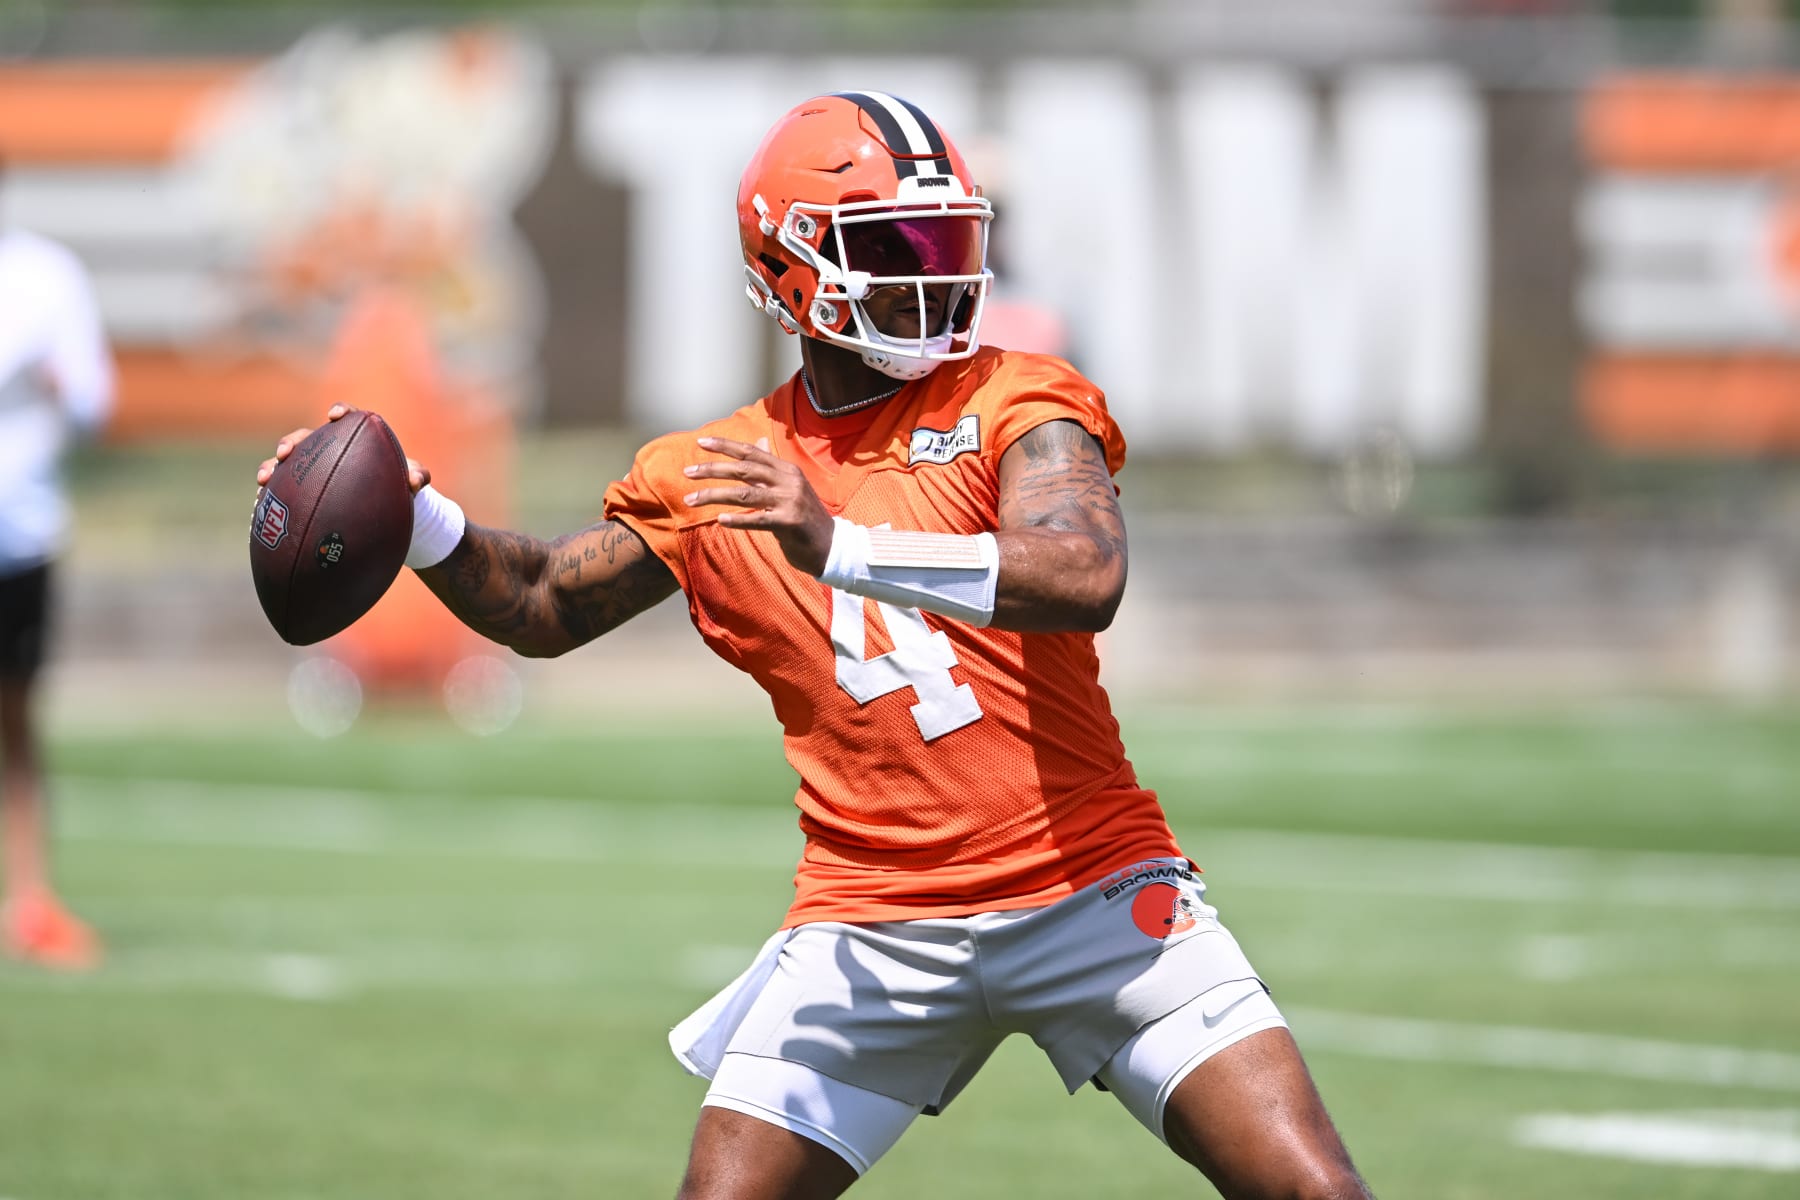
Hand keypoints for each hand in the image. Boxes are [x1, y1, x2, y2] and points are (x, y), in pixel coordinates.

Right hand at [255, 404, 431, 493]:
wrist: (387, 506)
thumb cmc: (400, 484)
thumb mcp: (412, 481)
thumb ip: (417, 476)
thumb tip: (414, 481)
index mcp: (354, 437)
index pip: (345, 416)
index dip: (340, 411)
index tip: (336, 416)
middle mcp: (328, 448)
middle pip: (303, 438)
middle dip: (290, 442)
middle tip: (284, 453)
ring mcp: (312, 469)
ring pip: (286, 464)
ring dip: (270, 467)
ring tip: (264, 479)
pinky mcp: (302, 489)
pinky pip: (283, 490)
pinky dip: (271, 495)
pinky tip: (262, 505)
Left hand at [683, 436, 835, 575]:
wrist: (831, 546)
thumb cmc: (805, 517)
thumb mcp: (790, 486)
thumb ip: (771, 466)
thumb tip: (758, 441)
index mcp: (787, 470)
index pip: (751, 453)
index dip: (725, 446)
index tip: (700, 442)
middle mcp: (789, 481)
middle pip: (744, 470)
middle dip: (713, 470)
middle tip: (687, 473)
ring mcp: (790, 502)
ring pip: (745, 494)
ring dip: (714, 496)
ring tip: (691, 500)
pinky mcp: (789, 523)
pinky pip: (758, 519)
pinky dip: (739, 520)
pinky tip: (720, 520)